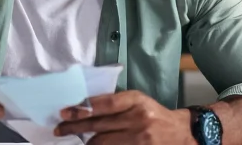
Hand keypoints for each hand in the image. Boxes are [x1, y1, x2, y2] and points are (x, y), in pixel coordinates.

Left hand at [54, 90, 196, 144]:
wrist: (182, 134)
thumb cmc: (154, 115)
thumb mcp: (138, 102)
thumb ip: (116, 103)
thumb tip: (84, 107)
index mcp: (136, 100)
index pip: (104, 104)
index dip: (82, 109)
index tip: (64, 112)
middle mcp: (138, 118)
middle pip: (99, 125)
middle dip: (75, 128)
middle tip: (59, 129)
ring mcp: (139, 138)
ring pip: (102, 142)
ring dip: (85, 142)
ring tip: (71, 139)